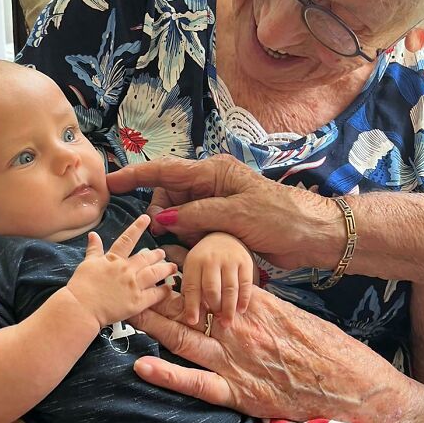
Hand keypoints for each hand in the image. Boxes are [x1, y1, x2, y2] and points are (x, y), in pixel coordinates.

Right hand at [66, 214, 176, 328]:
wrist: (81, 308)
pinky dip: (163, 290)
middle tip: (163, 253)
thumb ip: (94, 249)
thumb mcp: (86, 264)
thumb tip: (93, 235)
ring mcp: (133, 285)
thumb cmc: (81, 287)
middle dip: (157, 254)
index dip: (137, 227)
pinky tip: (168, 288)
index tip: (147, 218)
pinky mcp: (137, 302)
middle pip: (146, 258)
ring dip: (165, 269)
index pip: (127, 239)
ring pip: (154, 273)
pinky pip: (155, 295)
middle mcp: (126, 270)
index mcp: (113, 259)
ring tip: (172, 267)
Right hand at [108, 155, 344, 268]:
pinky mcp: (220, 227)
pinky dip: (191, 243)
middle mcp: (210, 187)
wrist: (312, 235)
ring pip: (179, 219)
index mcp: (213, 173)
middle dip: (164, 216)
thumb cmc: (280, 216)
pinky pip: (193, 233)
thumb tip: (161, 220)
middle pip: (168, 197)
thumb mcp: (235, 214)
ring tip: (199, 244)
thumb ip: (196, 215)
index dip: (136, 176)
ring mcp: (215, 207)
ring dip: (180, 234)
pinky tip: (201, 251)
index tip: (110, 183)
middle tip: (176, 235)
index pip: (165, 171)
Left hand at [129, 287, 420, 422]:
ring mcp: (240, 362)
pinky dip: (169, 376)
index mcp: (257, 307)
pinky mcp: (244, 395)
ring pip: (185, 338)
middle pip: (189, 305)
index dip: (180, 268)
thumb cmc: (335, 355)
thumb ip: (264, 306)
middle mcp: (243, 329)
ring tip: (121, 308)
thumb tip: (240, 292)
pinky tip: (141, 366)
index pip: (211, 281)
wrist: (364, 391)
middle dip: (156, 291)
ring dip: (152, 323)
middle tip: (126, 274)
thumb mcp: (298, 318)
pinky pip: (199, 385)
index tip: (155, 253)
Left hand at [181, 232, 253, 325]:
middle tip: (215, 321)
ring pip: (230, 289)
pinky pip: (245, 284)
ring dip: (228, 308)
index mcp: (195, 261)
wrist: (225, 236)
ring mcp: (230, 260)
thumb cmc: (206, 258)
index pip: (192, 287)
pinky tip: (240, 310)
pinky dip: (244, 299)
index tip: (193, 321)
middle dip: (213, 308)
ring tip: (227, 321)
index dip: (192, 306)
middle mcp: (212, 259)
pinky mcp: (245, 262)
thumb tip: (187, 310)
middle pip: (212, 289)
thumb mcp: (193, 266)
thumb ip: (191, 285)